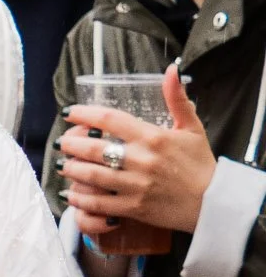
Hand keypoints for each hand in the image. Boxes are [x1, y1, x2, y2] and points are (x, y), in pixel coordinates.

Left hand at [61, 65, 215, 233]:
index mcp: (153, 137)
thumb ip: (177, 99)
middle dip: (71, 145)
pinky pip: (98, 203)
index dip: (84, 114)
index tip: (69, 113)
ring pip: (91, 176)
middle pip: (93, 149)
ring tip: (62, 165)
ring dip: (71, 169)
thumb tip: (172, 69)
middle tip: (61, 142)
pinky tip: (71, 194)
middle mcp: (141, 160)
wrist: (214, 203)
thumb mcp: (191, 127)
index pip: (110, 119)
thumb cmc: (200, 164)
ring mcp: (135, 185)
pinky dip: (81, 199)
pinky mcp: (133, 207)